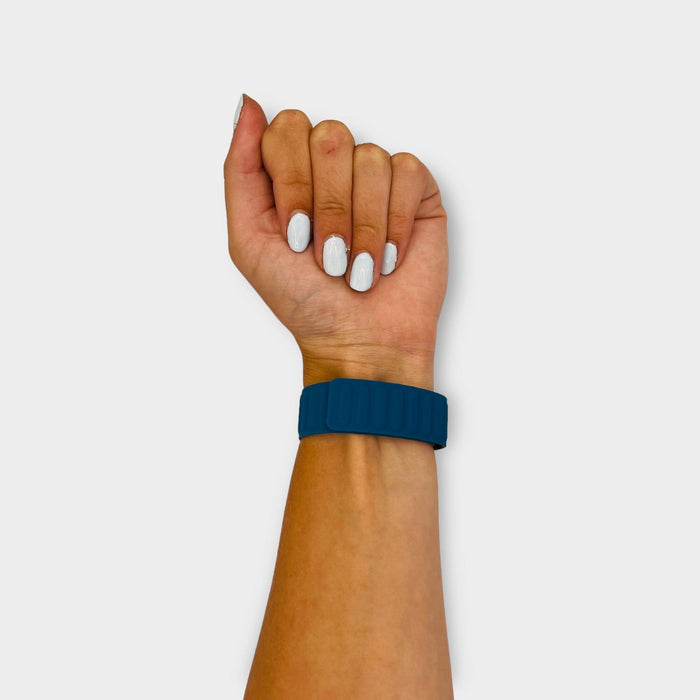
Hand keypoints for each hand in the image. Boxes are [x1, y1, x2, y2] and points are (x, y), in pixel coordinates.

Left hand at [224, 95, 447, 389]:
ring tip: (359, 265)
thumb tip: (247, 104)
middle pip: (329, 136)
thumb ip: (240, 170)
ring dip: (362, 225)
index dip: (292, 182)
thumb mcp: (249, 240)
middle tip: (328, 255)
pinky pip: (407, 172)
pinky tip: (388, 257)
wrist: (359, 341)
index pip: (286, 128)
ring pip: (370, 158)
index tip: (296, 235)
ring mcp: (375, 178)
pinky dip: (395, 225)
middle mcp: (333, 168)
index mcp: (291, 174)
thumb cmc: (303, 301)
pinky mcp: (417, 192)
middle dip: (328, 207)